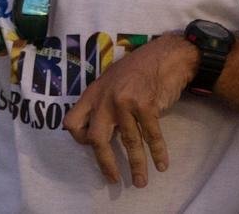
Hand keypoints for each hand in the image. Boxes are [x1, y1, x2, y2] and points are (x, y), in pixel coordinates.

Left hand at [63, 34, 197, 187]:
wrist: (164, 56)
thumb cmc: (137, 69)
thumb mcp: (110, 81)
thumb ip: (102, 103)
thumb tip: (99, 129)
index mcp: (92, 93)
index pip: (73, 122)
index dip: (80, 138)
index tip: (91, 146)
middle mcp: (105, 99)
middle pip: (97, 139)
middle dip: (105, 162)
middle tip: (112, 179)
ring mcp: (125, 102)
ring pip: (129, 142)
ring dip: (136, 165)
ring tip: (140, 182)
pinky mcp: (146, 106)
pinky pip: (151, 136)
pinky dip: (158, 153)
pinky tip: (162, 165)